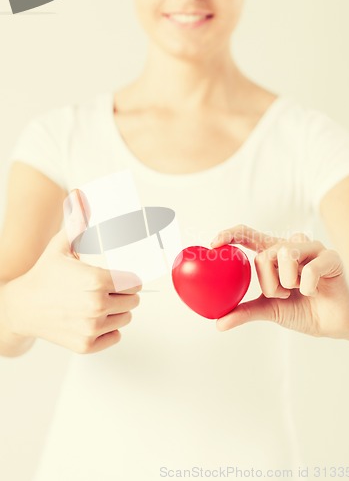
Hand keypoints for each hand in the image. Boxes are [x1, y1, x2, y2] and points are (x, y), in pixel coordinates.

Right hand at [4, 189, 141, 353]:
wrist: (23, 307)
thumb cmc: (44, 275)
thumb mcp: (61, 246)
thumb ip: (77, 222)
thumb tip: (80, 194)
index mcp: (96, 280)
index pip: (135, 282)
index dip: (128, 278)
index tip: (119, 277)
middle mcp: (97, 306)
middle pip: (133, 300)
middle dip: (124, 294)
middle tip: (105, 290)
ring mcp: (92, 328)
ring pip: (126, 318)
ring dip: (118, 311)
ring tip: (97, 303)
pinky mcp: (87, 345)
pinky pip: (115, 337)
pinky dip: (109, 330)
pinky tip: (93, 319)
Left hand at [210, 224, 348, 340]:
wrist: (332, 324)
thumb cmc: (301, 310)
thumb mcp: (269, 310)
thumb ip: (245, 311)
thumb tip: (218, 323)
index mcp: (274, 253)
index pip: (249, 235)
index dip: (231, 234)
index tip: (214, 244)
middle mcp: (291, 245)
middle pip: (264, 254)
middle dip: (269, 283)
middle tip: (283, 294)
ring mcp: (312, 248)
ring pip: (285, 255)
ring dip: (288, 283)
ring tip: (299, 291)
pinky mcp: (331, 257)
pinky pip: (309, 269)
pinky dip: (307, 287)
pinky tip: (315, 291)